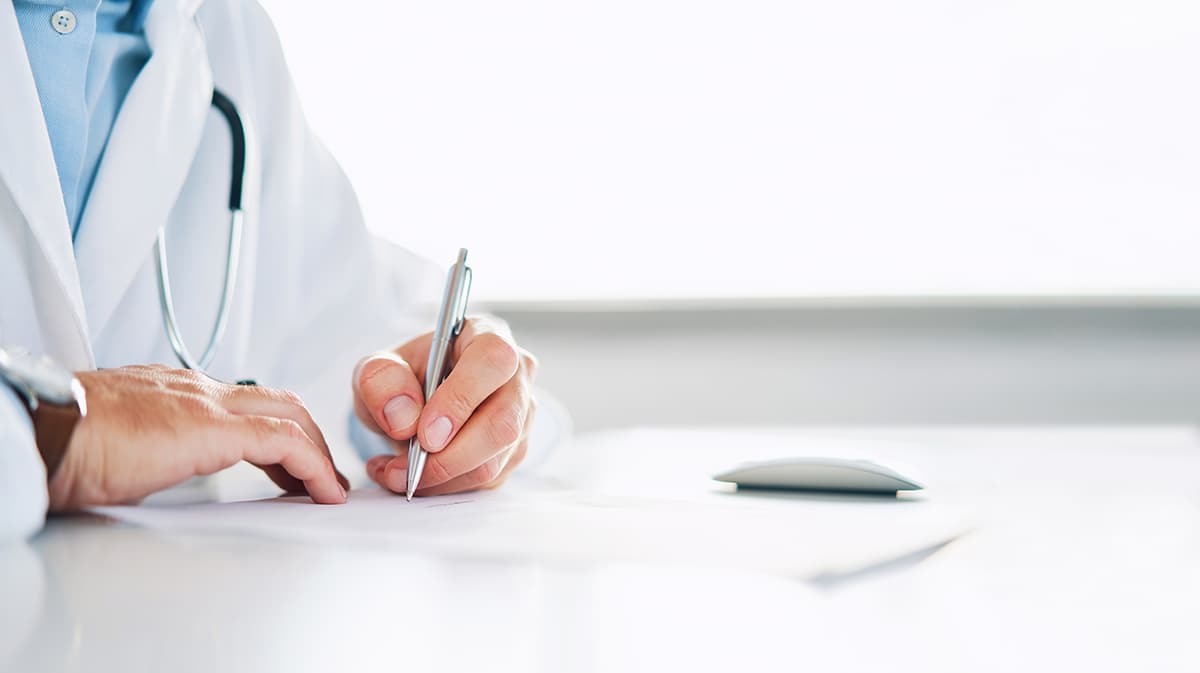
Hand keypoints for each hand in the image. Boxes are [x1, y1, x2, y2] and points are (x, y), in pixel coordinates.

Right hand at [48, 365, 348, 510]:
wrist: (43, 430)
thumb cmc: (63, 443)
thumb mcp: (120, 451)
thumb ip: (148, 457)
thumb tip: (150, 479)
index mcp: (173, 391)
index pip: (243, 403)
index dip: (277, 432)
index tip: (289, 467)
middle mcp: (196, 389)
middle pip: (278, 402)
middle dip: (308, 439)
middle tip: (319, 477)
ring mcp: (207, 402)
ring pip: (289, 415)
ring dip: (316, 453)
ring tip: (326, 488)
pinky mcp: (214, 427)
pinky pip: (284, 441)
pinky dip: (312, 466)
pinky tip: (320, 490)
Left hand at [353, 316, 537, 496]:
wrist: (414, 403)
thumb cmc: (405, 378)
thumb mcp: (377, 369)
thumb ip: (381, 382)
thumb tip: (404, 418)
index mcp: (487, 336)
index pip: (492, 361)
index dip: (461, 399)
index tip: (425, 434)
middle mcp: (515, 376)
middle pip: (503, 423)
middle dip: (448, 456)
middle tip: (404, 467)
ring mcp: (521, 416)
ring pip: (494, 461)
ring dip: (439, 478)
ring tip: (395, 472)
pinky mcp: (514, 452)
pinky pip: (485, 481)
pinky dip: (443, 487)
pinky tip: (413, 475)